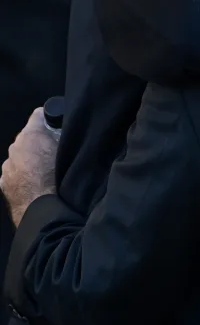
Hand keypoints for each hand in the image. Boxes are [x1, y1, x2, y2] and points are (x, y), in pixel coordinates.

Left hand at [0, 109, 57, 227]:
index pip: (39, 114)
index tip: (57, 125)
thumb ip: (63, 140)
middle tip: (53, 153)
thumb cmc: (57, 179)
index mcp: (31, 135)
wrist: (41, 209)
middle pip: (28, 137)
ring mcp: (7, 166)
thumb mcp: (67, 153)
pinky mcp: (3, 182)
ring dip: (29, 160)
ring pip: (19, 156)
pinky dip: (22, 176)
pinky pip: (14, 173)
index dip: (49, 118)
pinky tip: (33, 184)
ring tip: (43, 172)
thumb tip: (66, 134)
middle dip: (38, 142)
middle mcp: (15, 147)